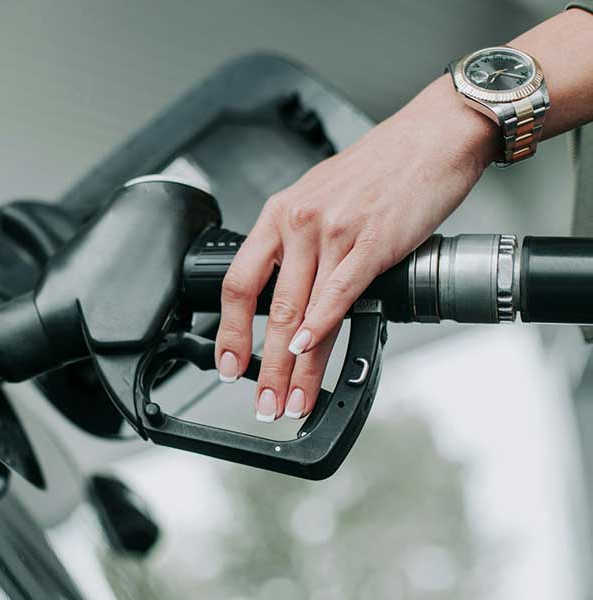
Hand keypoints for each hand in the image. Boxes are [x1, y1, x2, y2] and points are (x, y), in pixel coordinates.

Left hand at [214, 78, 496, 421]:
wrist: (431, 136)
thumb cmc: (380, 167)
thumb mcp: (319, 197)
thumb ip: (299, 241)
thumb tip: (289, 289)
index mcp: (279, 214)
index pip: (238, 281)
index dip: (230, 330)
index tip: (229, 364)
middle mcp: (298, 222)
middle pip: (270, 309)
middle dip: (265, 367)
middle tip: (263, 402)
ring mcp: (332, 233)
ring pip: (302, 312)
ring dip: (296, 367)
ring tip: (291, 400)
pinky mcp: (370, 243)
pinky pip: (338, 293)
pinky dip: (322, 328)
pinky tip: (311, 353)